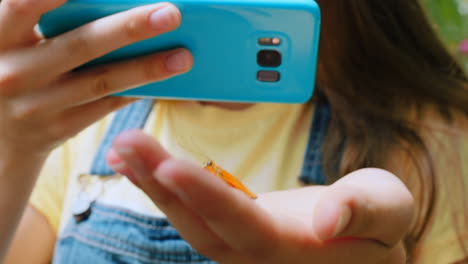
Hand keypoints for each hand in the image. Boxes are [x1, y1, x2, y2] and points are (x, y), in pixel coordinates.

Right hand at [0, 0, 191, 157]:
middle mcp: (14, 71)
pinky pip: (106, 105)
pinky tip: (164, 80)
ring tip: (184, 57)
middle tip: (171, 14)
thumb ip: (40, 17)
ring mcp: (37, 106)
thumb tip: (117, 4)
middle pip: (80, 44)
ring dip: (147, 68)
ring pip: (102, 82)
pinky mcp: (60, 128)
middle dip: (129, 28)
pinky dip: (137, 90)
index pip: (25, 4)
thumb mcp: (11, 40)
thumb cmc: (14, 68)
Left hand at [108, 130, 414, 263]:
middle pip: (199, 224)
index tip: (169, 167)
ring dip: (154, 184)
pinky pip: (193, 211)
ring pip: (189, 220)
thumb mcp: (387, 210)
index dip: (207, 197)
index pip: (242, 225)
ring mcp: (241, 246)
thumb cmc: (380, 225)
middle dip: (161, 185)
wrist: (362, 242)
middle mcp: (257, 255)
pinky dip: (165, 187)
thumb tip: (330, 219)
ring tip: (124, 149)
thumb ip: (362, 212)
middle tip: (127, 144)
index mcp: (292, 250)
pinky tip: (142, 164)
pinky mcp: (234, 230)